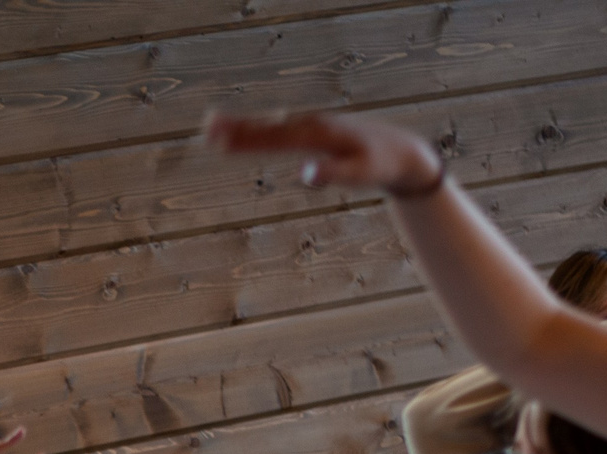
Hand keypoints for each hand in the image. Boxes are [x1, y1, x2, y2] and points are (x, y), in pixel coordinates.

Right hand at [204, 109, 443, 195]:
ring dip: (242, 127)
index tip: (220, 140)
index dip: (246, 140)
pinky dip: (258, 129)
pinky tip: (243, 131)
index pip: (275, 139)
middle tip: (205, 128)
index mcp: (318, 135)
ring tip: (212, 126)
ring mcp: (312, 126)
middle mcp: (311, 125)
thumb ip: (333, 175)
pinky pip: (281, 130)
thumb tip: (303, 174)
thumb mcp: (360, 175)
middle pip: (268, 128)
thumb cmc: (381, 166)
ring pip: (272, 126)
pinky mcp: (314, 132)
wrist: (401, 151)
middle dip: (237, 129)